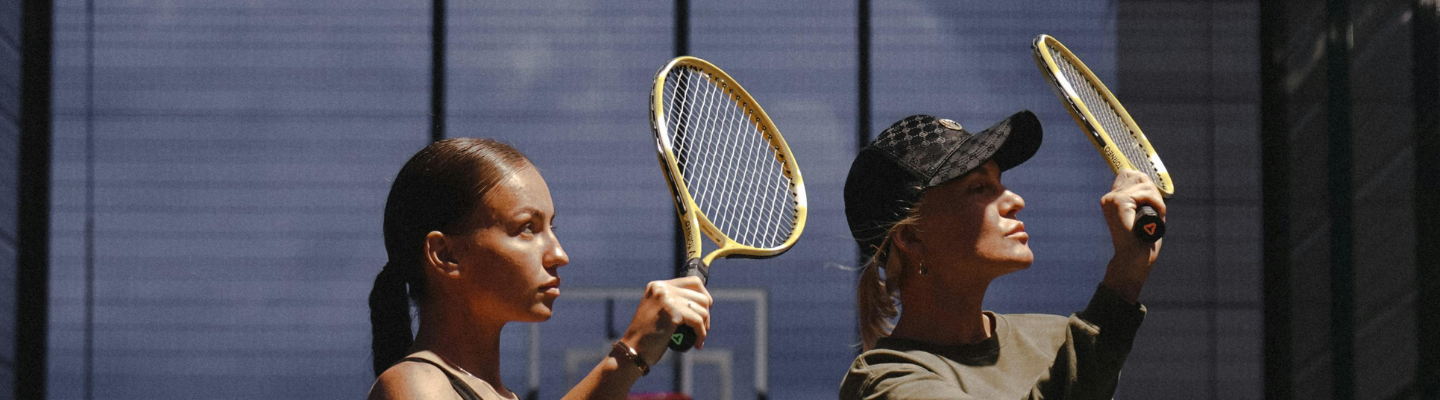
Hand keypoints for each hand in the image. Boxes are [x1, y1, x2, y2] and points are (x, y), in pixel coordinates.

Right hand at [620, 277, 711, 365]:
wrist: (632, 351)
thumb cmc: (646, 337)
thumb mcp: (658, 311)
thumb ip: (673, 302)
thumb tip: (704, 302)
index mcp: (658, 286)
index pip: (693, 282)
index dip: (704, 296)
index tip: (705, 311)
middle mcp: (662, 289)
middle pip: (700, 296)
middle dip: (706, 315)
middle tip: (702, 329)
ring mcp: (667, 299)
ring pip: (702, 309)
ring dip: (704, 326)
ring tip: (698, 337)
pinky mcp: (672, 313)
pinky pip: (698, 321)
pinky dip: (701, 334)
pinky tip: (697, 343)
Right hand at [1099, 170, 1164, 302]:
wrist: (1133, 261)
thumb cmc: (1140, 243)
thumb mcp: (1142, 216)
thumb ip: (1142, 199)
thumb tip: (1148, 180)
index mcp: (1111, 201)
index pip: (1128, 174)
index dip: (1144, 183)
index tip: (1154, 202)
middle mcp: (1108, 198)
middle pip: (1138, 176)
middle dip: (1153, 190)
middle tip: (1159, 210)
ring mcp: (1112, 199)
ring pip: (1143, 183)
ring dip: (1156, 198)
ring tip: (1158, 215)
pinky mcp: (1119, 203)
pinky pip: (1145, 193)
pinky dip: (1156, 203)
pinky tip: (1158, 215)